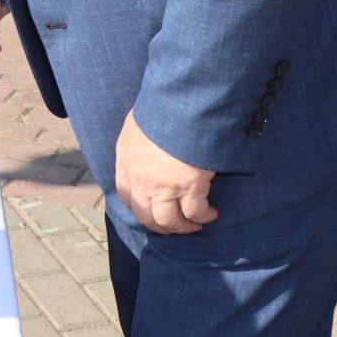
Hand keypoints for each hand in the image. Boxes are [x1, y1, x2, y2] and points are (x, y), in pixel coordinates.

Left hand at [114, 111, 217, 234]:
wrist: (178, 108)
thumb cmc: (159, 110)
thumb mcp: (137, 124)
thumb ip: (139, 141)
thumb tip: (147, 142)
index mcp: (126, 164)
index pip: (125, 197)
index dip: (138, 209)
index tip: (148, 212)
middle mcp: (142, 181)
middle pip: (146, 217)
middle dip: (161, 227)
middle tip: (174, 227)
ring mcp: (165, 187)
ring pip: (170, 221)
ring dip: (183, 228)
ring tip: (194, 226)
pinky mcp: (189, 187)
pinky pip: (195, 212)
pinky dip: (204, 217)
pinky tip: (210, 214)